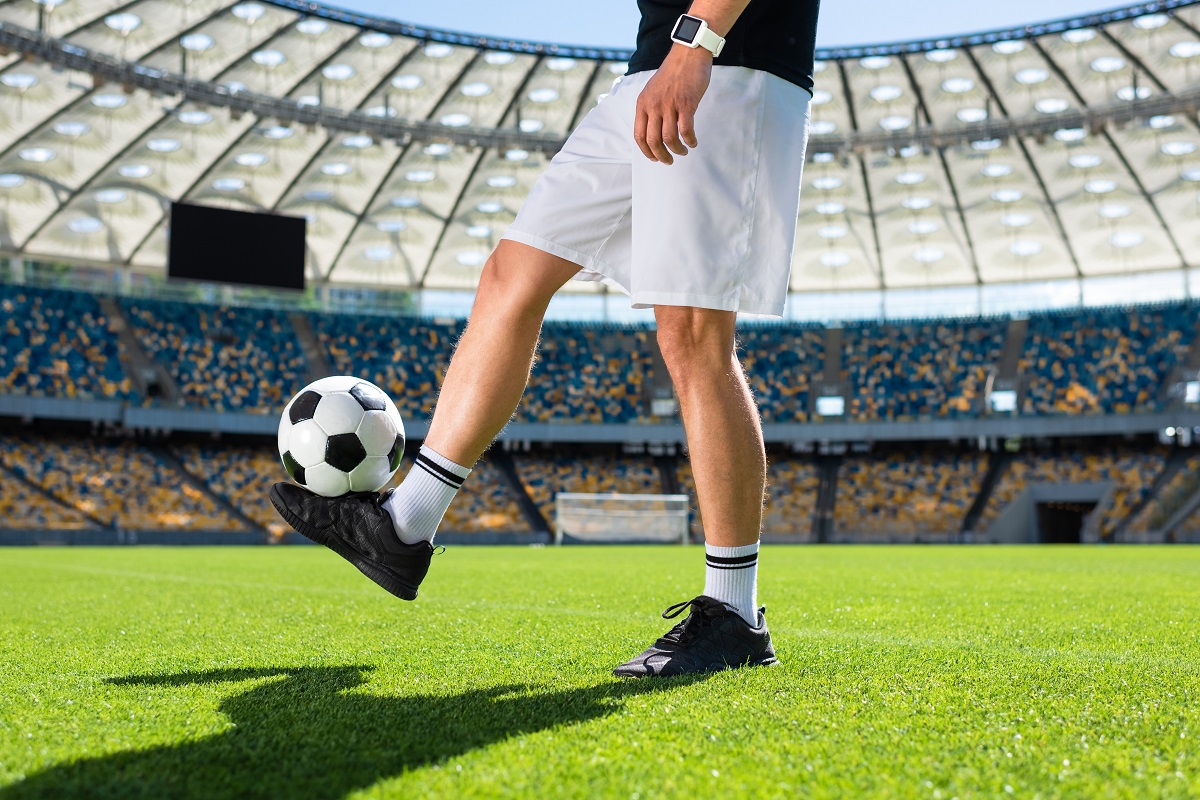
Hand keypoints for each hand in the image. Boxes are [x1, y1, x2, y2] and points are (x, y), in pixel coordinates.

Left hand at [633, 45, 711, 164]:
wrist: (688, 54)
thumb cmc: (673, 72)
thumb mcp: (653, 90)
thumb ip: (651, 108)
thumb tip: (654, 130)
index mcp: (643, 103)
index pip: (639, 135)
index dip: (646, 151)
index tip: (654, 158)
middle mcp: (653, 105)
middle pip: (653, 141)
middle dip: (661, 156)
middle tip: (668, 161)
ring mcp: (669, 105)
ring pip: (669, 138)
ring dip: (677, 150)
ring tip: (683, 151)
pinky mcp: (686, 104)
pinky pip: (686, 130)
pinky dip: (689, 141)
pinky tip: (692, 142)